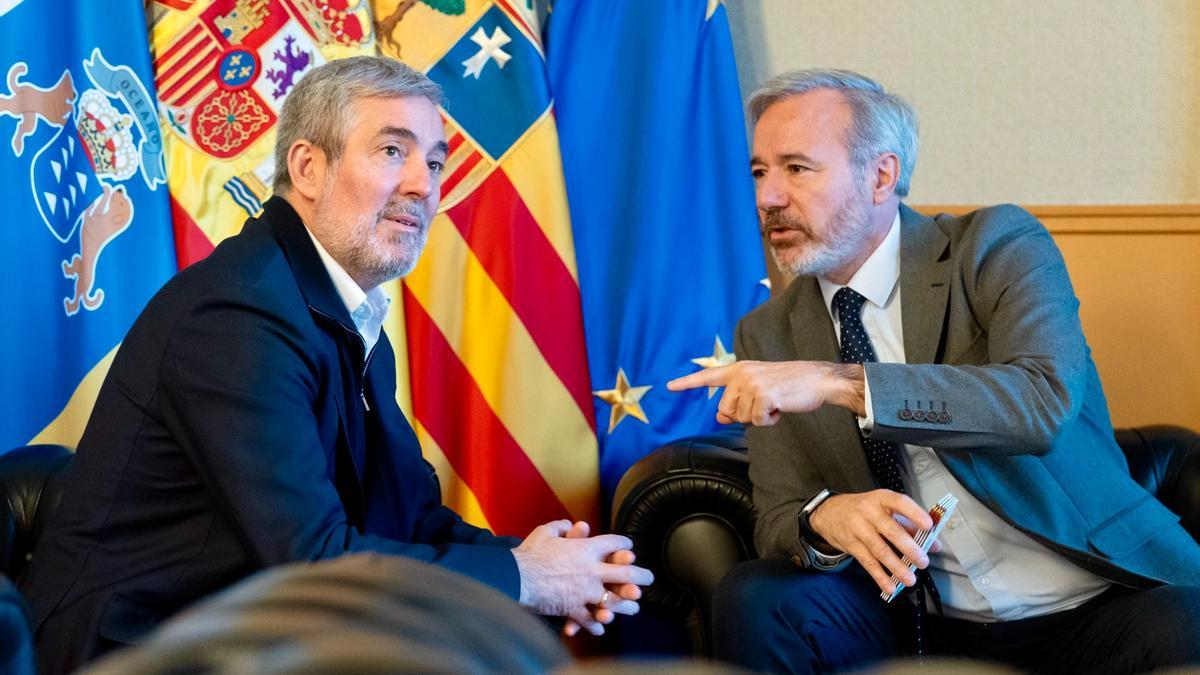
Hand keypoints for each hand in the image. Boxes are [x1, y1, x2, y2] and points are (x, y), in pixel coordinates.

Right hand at [513, 520, 652, 635]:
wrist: (516, 577)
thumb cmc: (529, 554)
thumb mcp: (544, 532)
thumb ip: (560, 527)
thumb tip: (569, 524)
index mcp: (586, 548)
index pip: (614, 543)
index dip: (624, 545)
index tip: (629, 548)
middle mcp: (591, 570)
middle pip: (625, 573)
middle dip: (640, 575)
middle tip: (649, 578)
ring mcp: (584, 591)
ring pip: (614, 599)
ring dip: (626, 604)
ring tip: (635, 607)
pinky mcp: (574, 608)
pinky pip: (590, 619)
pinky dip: (597, 624)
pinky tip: (602, 626)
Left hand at [666, 360, 864, 424]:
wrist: (818, 380)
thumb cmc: (790, 386)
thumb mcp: (759, 390)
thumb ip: (737, 401)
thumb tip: (719, 418)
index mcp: (739, 369)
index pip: (708, 376)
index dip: (687, 383)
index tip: (669, 386)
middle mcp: (741, 374)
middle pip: (726, 410)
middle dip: (744, 415)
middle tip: (766, 403)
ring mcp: (751, 383)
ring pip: (741, 418)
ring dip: (759, 417)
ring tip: (775, 402)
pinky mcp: (763, 395)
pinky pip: (756, 421)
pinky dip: (770, 420)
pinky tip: (781, 407)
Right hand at [808, 490, 942, 595]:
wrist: (829, 513)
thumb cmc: (864, 510)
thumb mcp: (885, 509)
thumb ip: (911, 525)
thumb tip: (935, 545)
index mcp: (882, 499)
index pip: (900, 503)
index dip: (915, 514)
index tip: (929, 526)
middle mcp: (869, 512)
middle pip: (891, 531)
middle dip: (909, 548)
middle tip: (923, 562)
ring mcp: (858, 528)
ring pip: (879, 550)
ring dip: (896, 567)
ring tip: (910, 579)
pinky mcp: (850, 544)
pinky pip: (867, 562)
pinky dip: (880, 576)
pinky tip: (890, 586)